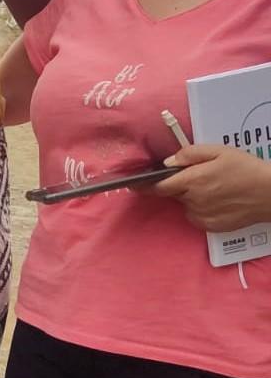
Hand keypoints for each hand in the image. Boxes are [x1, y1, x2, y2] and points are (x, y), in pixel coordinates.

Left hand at [152, 145, 270, 230]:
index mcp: (192, 181)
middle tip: (198, 177)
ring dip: (190, 197)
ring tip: (213, 188)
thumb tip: (168, 162)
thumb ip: (189, 154)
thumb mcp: (218, 152)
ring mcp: (202, 216)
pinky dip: (200, 209)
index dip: (144, 184)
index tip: (131, 184)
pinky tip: (218, 200)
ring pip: (185, 205)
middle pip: (173, 193)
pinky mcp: (212, 226)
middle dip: (177, 185)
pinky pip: (196, 216)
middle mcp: (193, 200)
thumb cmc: (246, 169)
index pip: (158, 185)